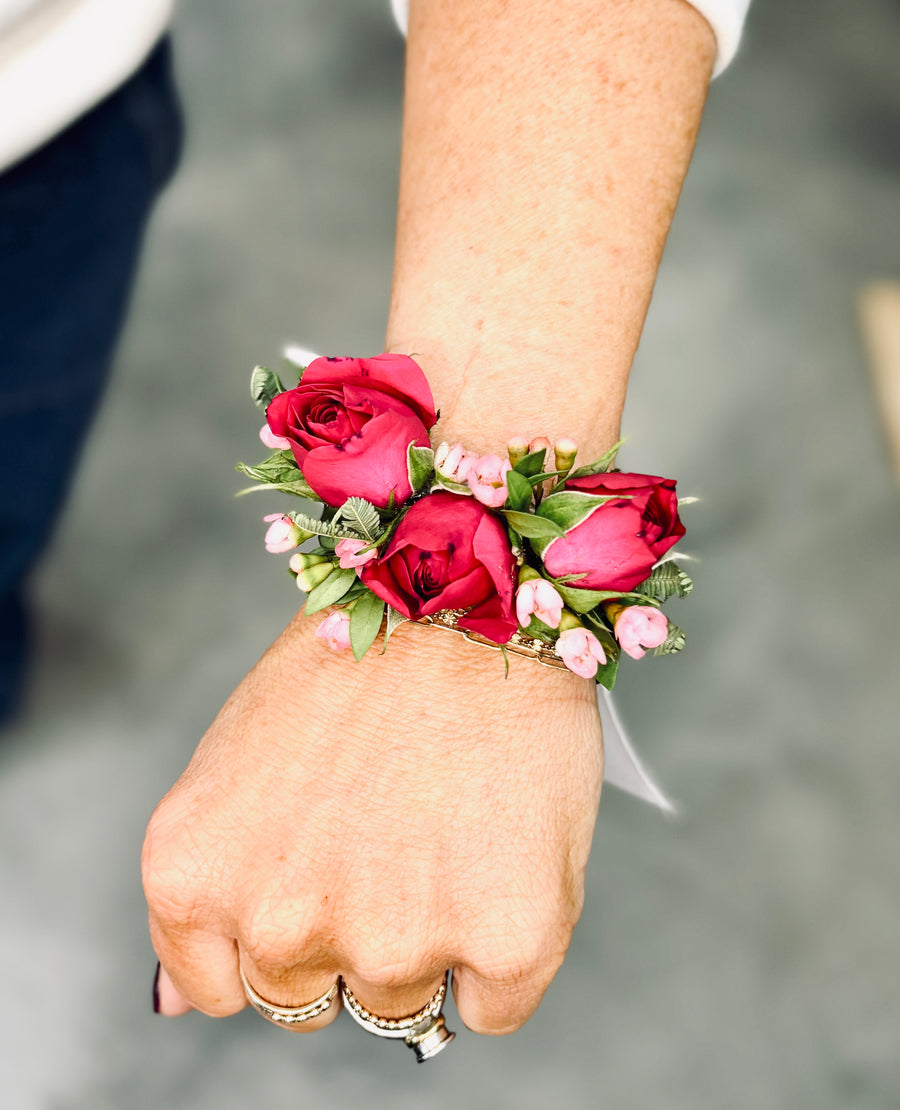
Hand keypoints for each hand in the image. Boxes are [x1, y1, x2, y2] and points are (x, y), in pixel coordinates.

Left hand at [143, 610, 602, 1034]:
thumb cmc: (357, 656)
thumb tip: (177, 1006)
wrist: (470, 596)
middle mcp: (281, 925)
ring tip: (445, 832)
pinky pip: (491, 1006)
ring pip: (401, 1008)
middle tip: (387, 840)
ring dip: (425, 940)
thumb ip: (208, 888)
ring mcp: (395, 941)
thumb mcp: (234, 760)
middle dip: (347, 935)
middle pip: (311, 1003)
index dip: (277, 935)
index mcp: (197, 877)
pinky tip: (496, 859)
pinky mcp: (504, 938)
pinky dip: (499, 951)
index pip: (222, 991)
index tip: (319, 878)